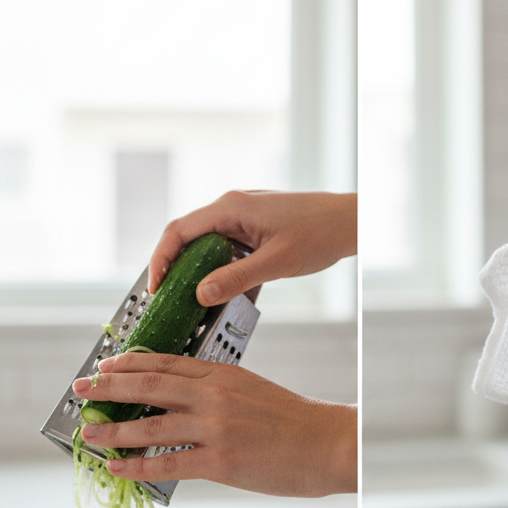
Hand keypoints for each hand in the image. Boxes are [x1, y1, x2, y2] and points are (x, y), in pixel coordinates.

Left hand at [72, 353, 356, 497]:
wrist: (327, 444)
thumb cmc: (295, 422)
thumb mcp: (253, 391)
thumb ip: (218, 393)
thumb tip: (182, 405)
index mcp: (223, 374)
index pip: (166, 363)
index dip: (129, 364)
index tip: (105, 366)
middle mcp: (214, 396)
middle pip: (148, 386)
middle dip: (108, 388)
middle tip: (81, 390)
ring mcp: (215, 427)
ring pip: (149, 425)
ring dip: (113, 430)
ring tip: (89, 433)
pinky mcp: (219, 460)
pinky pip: (167, 463)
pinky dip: (136, 466)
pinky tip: (117, 467)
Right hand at [148, 190, 356, 303]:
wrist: (351, 222)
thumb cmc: (321, 234)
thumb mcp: (276, 262)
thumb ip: (236, 279)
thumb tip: (200, 295)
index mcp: (231, 208)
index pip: (179, 231)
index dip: (161, 259)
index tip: (156, 287)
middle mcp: (232, 207)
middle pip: (188, 237)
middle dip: (175, 267)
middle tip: (169, 299)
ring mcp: (244, 216)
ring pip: (206, 243)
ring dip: (197, 269)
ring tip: (191, 299)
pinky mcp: (255, 228)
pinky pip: (226, 247)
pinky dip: (218, 267)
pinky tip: (221, 289)